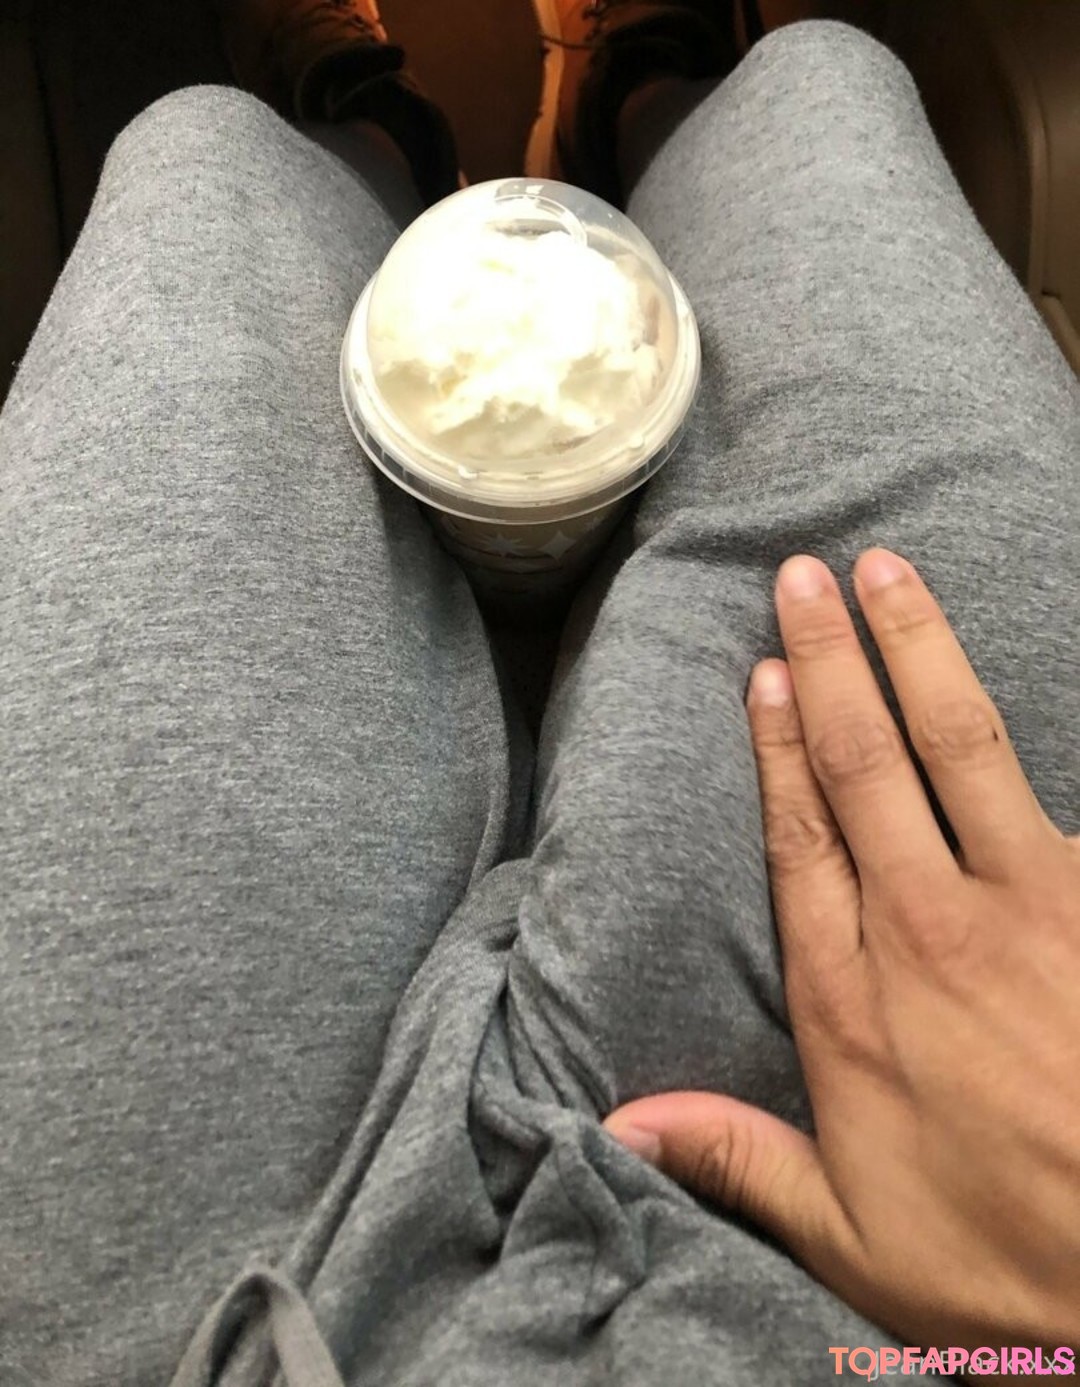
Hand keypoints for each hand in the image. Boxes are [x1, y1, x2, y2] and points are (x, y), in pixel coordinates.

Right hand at [604, 549, 1079, 1371]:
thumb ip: (739, 1161)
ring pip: (958, 748)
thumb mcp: (852, 1238)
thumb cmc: (1010, 1257)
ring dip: (918, 652)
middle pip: (867, 766)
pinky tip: (1005, 673)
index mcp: (857, 998)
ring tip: (890, 573)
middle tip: (806, 575)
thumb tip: (617, 1126)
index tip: (767, 672)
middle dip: (835, 660)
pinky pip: (1057, 794)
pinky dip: (1027, 726)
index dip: (780, 747)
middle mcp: (932, 929)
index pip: (802, 838)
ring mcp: (1030, 907)